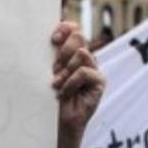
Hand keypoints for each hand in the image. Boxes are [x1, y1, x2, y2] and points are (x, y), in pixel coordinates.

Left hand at [50, 22, 104, 136]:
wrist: (58, 120)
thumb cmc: (50, 96)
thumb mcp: (48, 71)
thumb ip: (52, 54)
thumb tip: (51, 38)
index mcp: (70, 52)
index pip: (73, 29)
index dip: (65, 28)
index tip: (53, 39)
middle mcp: (83, 58)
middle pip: (79, 36)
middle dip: (63, 52)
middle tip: (54, 69)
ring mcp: (93, 68)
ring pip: (81, 53)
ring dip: (66, 70)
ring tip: (58, 84)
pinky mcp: (99, 80)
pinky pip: (84, 72)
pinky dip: (71, 82)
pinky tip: (65, 93)